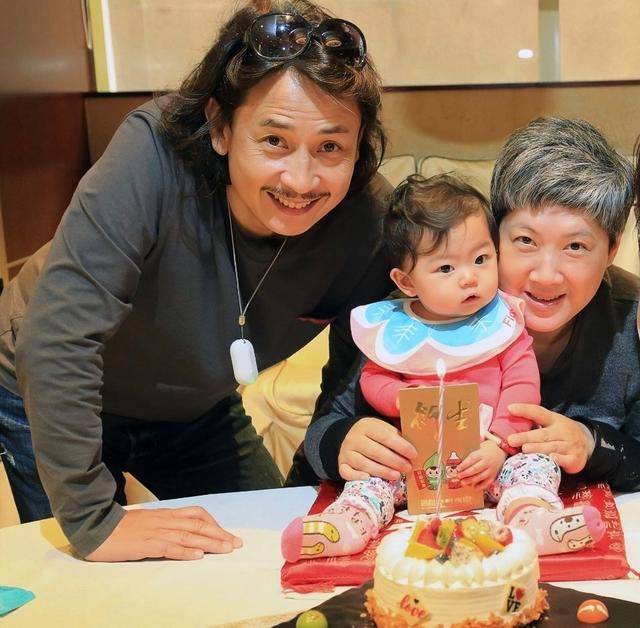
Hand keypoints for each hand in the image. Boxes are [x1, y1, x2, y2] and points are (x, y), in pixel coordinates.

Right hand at [85, 506, 242, 561]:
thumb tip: (184, 534)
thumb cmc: (122, 528)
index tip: (228, 534)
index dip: (215, 524)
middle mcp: (165, 520)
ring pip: (189, 536)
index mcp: (166, 514)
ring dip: (209, 543)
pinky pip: (169, 547)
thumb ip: (165, 525)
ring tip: (225, 550)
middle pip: (198, 525)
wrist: (96, 527)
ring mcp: (156, 531)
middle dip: (220, 534)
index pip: (197, 515)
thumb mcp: (148, 522)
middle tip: (236, 544)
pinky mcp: (146, 544)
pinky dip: (185, 552)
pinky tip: (197, 557)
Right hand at [338, 417, 416, 481]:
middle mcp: (354, 439)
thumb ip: (397, 433)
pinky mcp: (341, 465)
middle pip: (375, 452)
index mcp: (366, 426)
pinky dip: (357, 477)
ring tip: (397, 476)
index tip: (413, 454)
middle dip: (394, 461)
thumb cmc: (373, 435)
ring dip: (382, 471)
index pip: (385, 436)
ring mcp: (346, 453)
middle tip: (408, 467)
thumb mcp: (382, 427)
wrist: (349, 436)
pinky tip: (370, 479)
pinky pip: (347, 473)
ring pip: (363, 464)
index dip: (400, 446)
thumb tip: (417, 438)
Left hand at [456, 440, 505, 488]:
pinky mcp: (494, 476)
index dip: (464, 464)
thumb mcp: (479, 447)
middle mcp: (487, 462)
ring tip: (463, 482)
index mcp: (482, 453)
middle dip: (465, 474)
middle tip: (458, 476)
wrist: (501, 451)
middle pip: (475, 469)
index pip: (472, 459)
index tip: (457, 468)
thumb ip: (471, 453)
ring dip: (471, 481)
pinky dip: (480, 486)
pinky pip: (487, 483)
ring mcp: (491, 470)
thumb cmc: (487, 449)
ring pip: (480, 477)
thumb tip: (458, 459)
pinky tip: (474, 487)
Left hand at [506, 403, 594, 473]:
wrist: (588, 443)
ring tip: (524, 449)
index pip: (539, 412)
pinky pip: (566, 460)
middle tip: (511, 439)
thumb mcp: (550, 423)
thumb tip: (508, 417)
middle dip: (526, 437)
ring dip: (538, 449)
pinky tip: (551, 458)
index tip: (510, 408)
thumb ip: (533, 421)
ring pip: (552, 447)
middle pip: (543, 434)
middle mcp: (562, 431)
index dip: (525, 410)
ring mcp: (570, 445)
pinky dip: (558, 459)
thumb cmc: (559, 433)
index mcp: (554, 420)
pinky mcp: (575, 459)